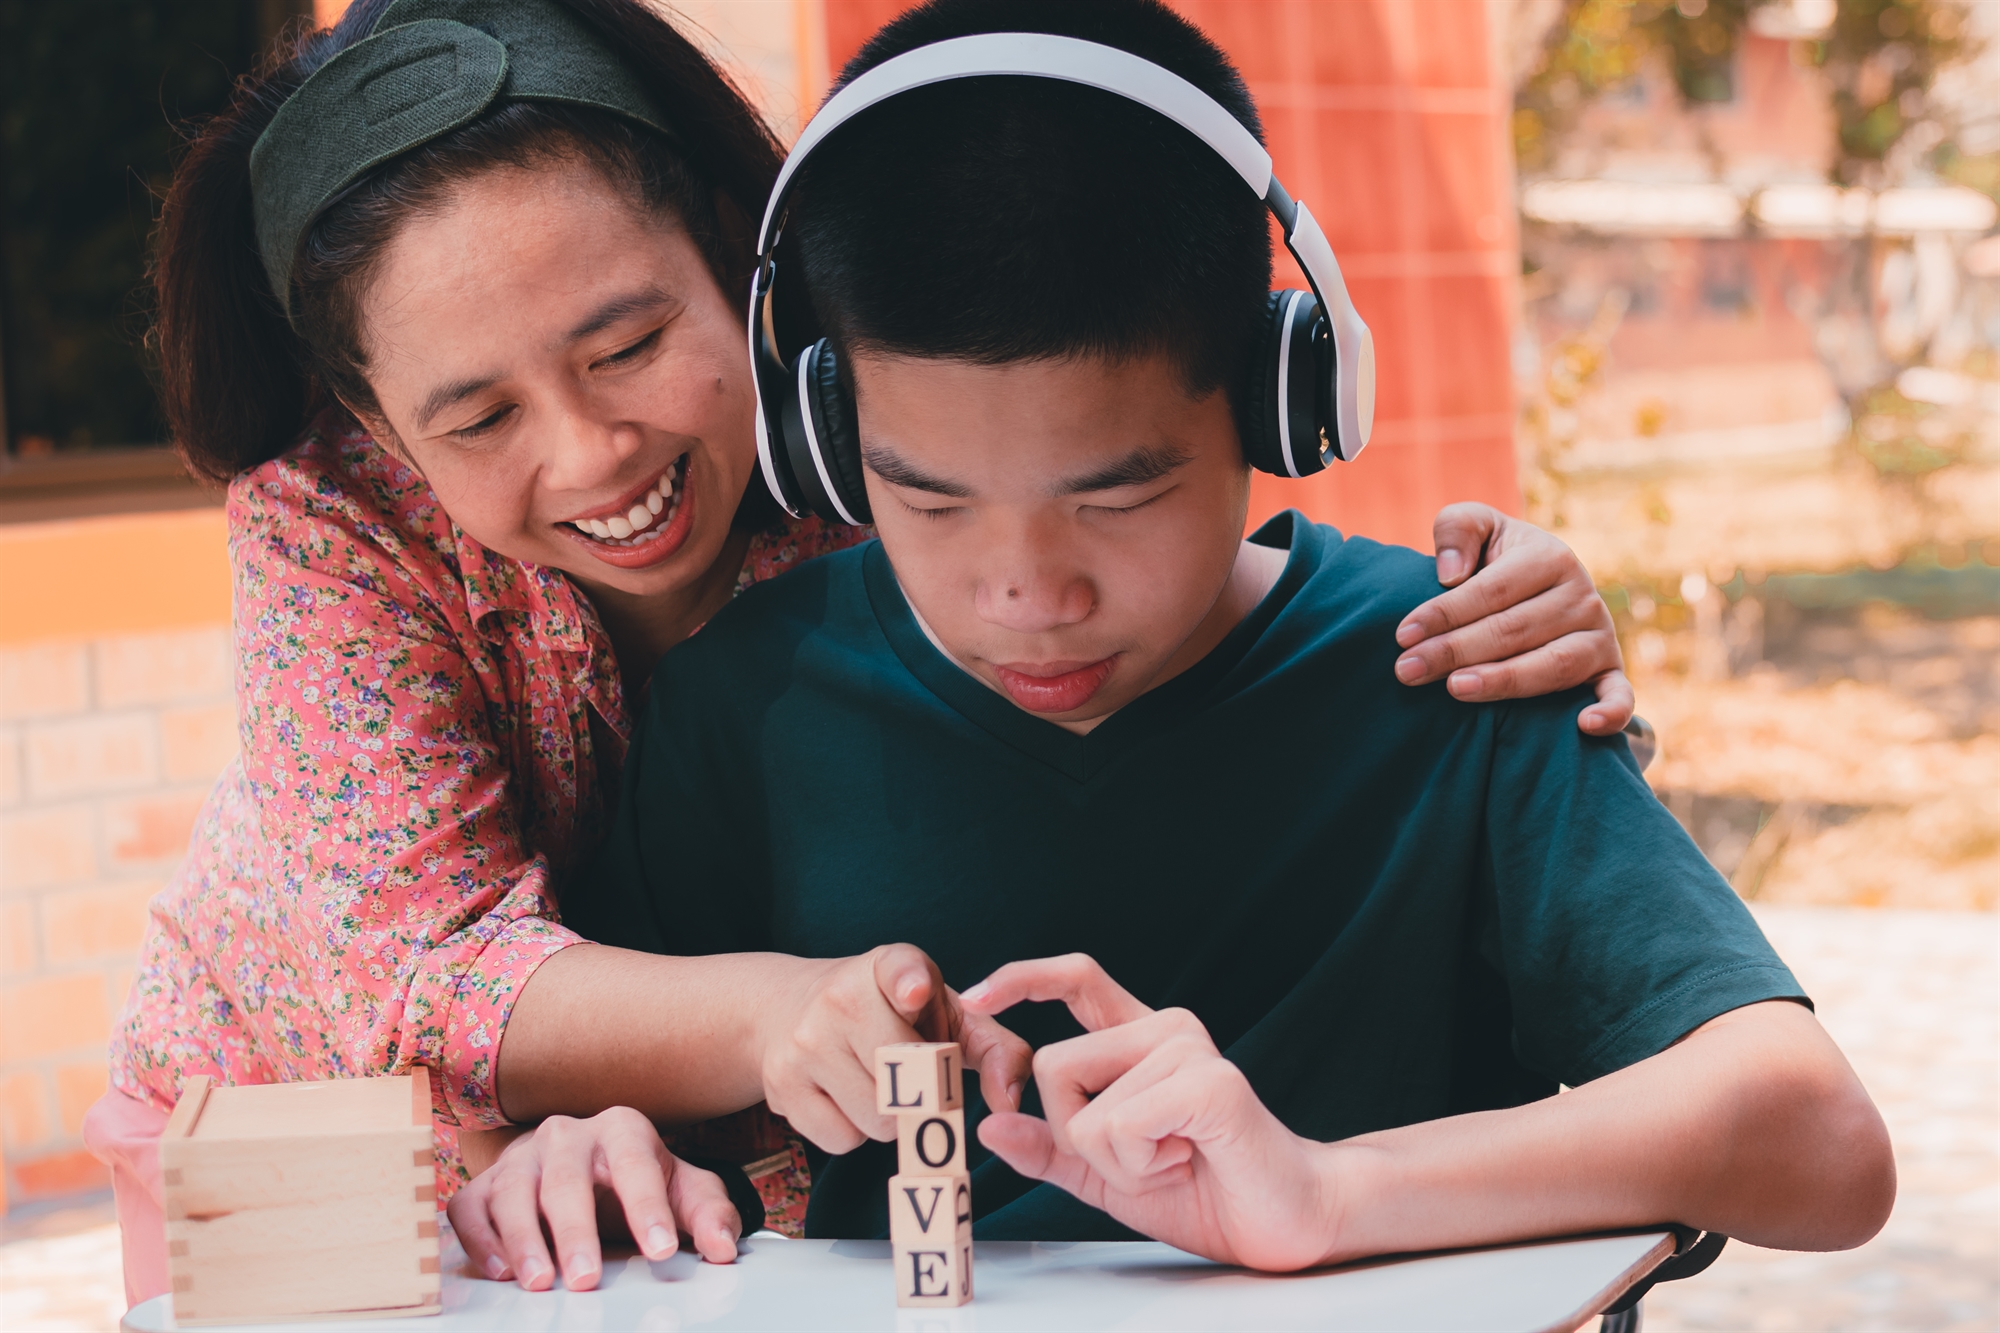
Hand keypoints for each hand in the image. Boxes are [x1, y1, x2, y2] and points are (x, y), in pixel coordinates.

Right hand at [446, 1107, 740, 1291]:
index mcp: (622, 1129)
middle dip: (575, 1231)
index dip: (648, 1206)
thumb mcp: (684, 1192)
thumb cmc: (640, 1181)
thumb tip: (723, 1248)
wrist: (592, 1168)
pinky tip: (500, 1270)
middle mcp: (567, 1135)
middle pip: (566, 1178)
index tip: (661, 1250)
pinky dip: (480, 1238)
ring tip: (540, 1281)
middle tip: (587, 1278)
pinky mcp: (487, 1182)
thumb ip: (709, 1215)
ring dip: (523, 1238)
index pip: (635, 1164)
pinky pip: (471, 1206)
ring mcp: (522, 1156)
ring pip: (512, 1190)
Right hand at [756, 944, 1031, 1153]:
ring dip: (890, 1117)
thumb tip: (1009, 1103)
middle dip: (923, 1092)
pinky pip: (841, 1139)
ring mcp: (804, 1042)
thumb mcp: (944, 1013)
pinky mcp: (781, 1085)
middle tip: (914, 1077)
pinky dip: (854, 1131)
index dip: (910, 982)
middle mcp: (840, 996)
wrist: (787, 1009)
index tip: (915, 992)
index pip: (899, 969)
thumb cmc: (888, 1016)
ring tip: (878, 1082)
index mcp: (887, 966)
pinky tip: (845, 1096)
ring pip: (876, 1119)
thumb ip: (995, 1049)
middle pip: (906, 1079)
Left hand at [962, 955, 1343, 1271]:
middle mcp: (1165, 1028)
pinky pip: (1120, 1126)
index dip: (1022, 978)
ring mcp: (1189, 1047)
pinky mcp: (1209, 1081)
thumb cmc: (1204, 1189)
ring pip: (1083, 1108)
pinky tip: (1187, 1159)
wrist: (1283, 1221)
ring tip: (1174, 1158)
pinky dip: (1139, 1164)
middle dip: (1073, 1134)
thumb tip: (990, 1126)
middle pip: (1052, 1064)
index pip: (1077, 979)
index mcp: (1140, 1040)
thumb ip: (1051, 1150)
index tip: (972, 997)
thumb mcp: (1107, 1175)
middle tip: (1139, 1156)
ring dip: (1116, 1161)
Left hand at [1395, 503, 1632, 735]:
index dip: (1445, 613)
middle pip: (1514, 630)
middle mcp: (1582, 596)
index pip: (1492, 590)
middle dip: (1455, 652)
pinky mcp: (1609, 670)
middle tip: (1408, 670)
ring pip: (1553, 665)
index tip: (1403, 635)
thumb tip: (1452, 572)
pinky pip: (1619, 694)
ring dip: (1504, 681)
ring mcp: (1600, 636)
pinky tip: (1584, 725)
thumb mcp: (1478, 527)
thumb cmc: (1496, 557)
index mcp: (1550, 557)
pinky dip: (1612, 712)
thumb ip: (1459, 528)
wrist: (1540, 584)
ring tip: (1456, 690)